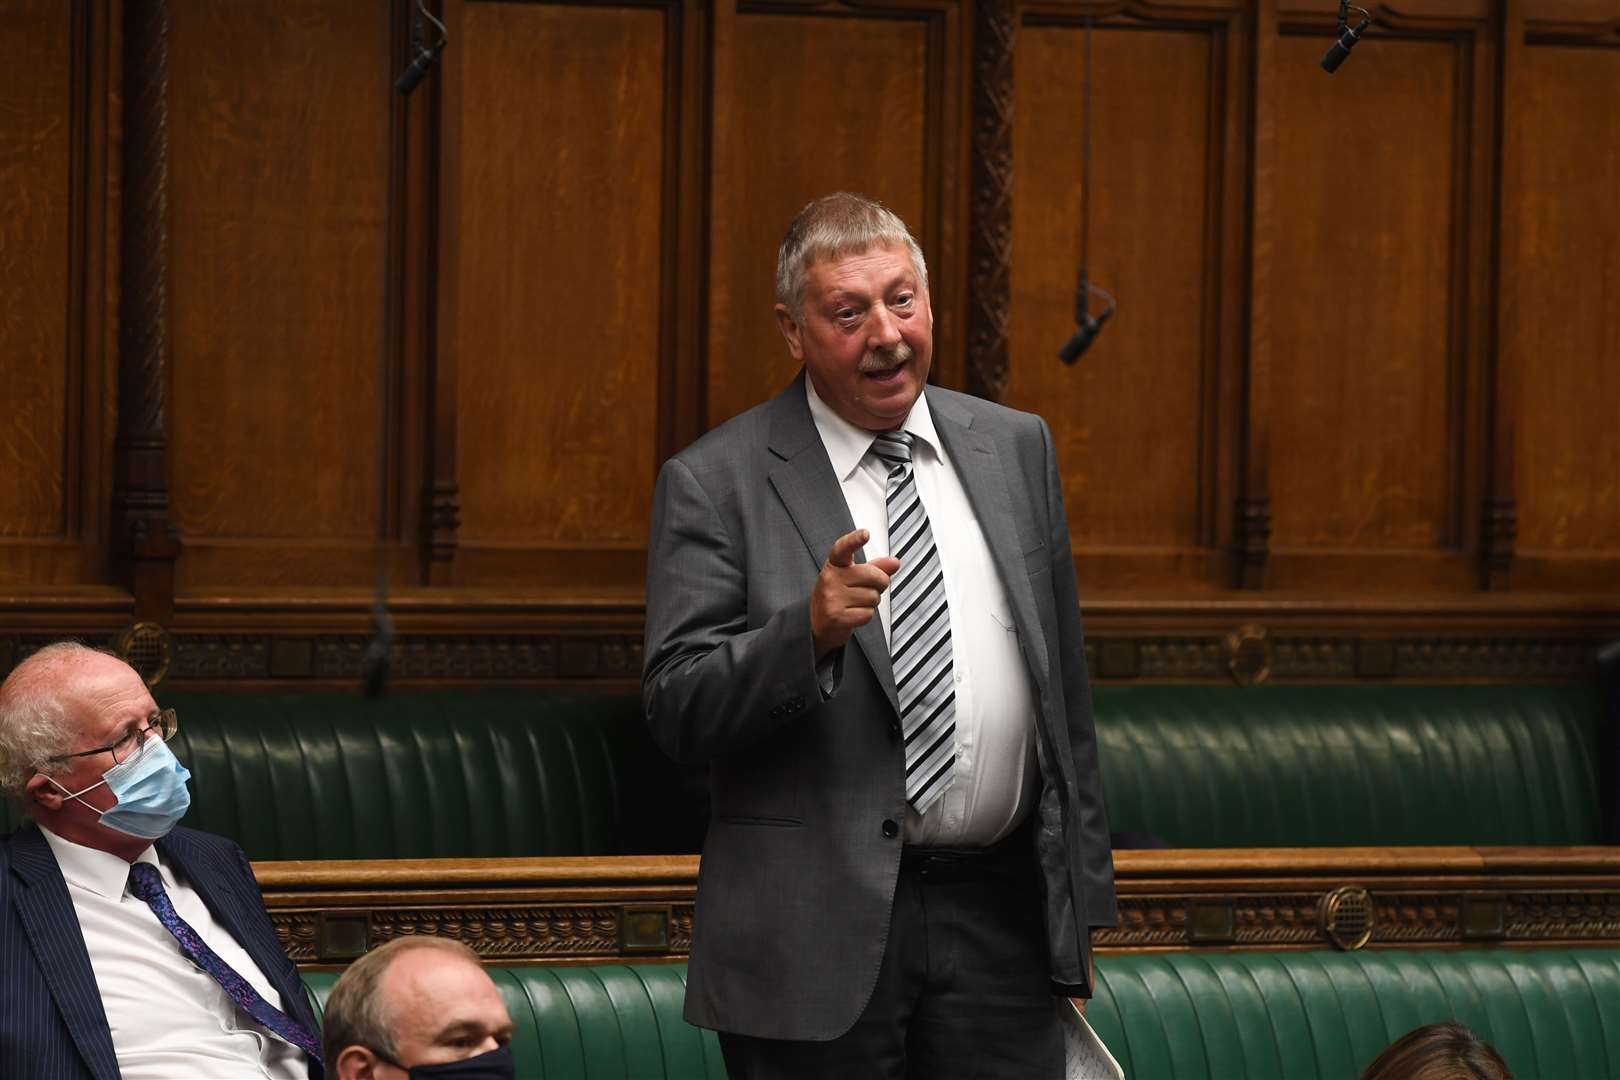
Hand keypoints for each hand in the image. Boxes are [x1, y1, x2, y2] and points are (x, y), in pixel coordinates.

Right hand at [810, 529, 900, 659]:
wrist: (820, 623)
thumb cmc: (839, 595)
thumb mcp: (853, 576)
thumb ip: (875, 567)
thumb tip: (895, 562)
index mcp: (834, 564)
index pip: (843, 548)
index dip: (854, 540)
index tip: (865, 534)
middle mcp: (830, 578)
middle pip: (872, 575)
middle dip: (880, 583)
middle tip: (871, 588)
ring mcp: (831, 598)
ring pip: (873, 596)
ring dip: (872, 602)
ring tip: (858, 602)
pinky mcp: (836, 616)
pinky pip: (868, 613)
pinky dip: (866, 615)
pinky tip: (854, 613)